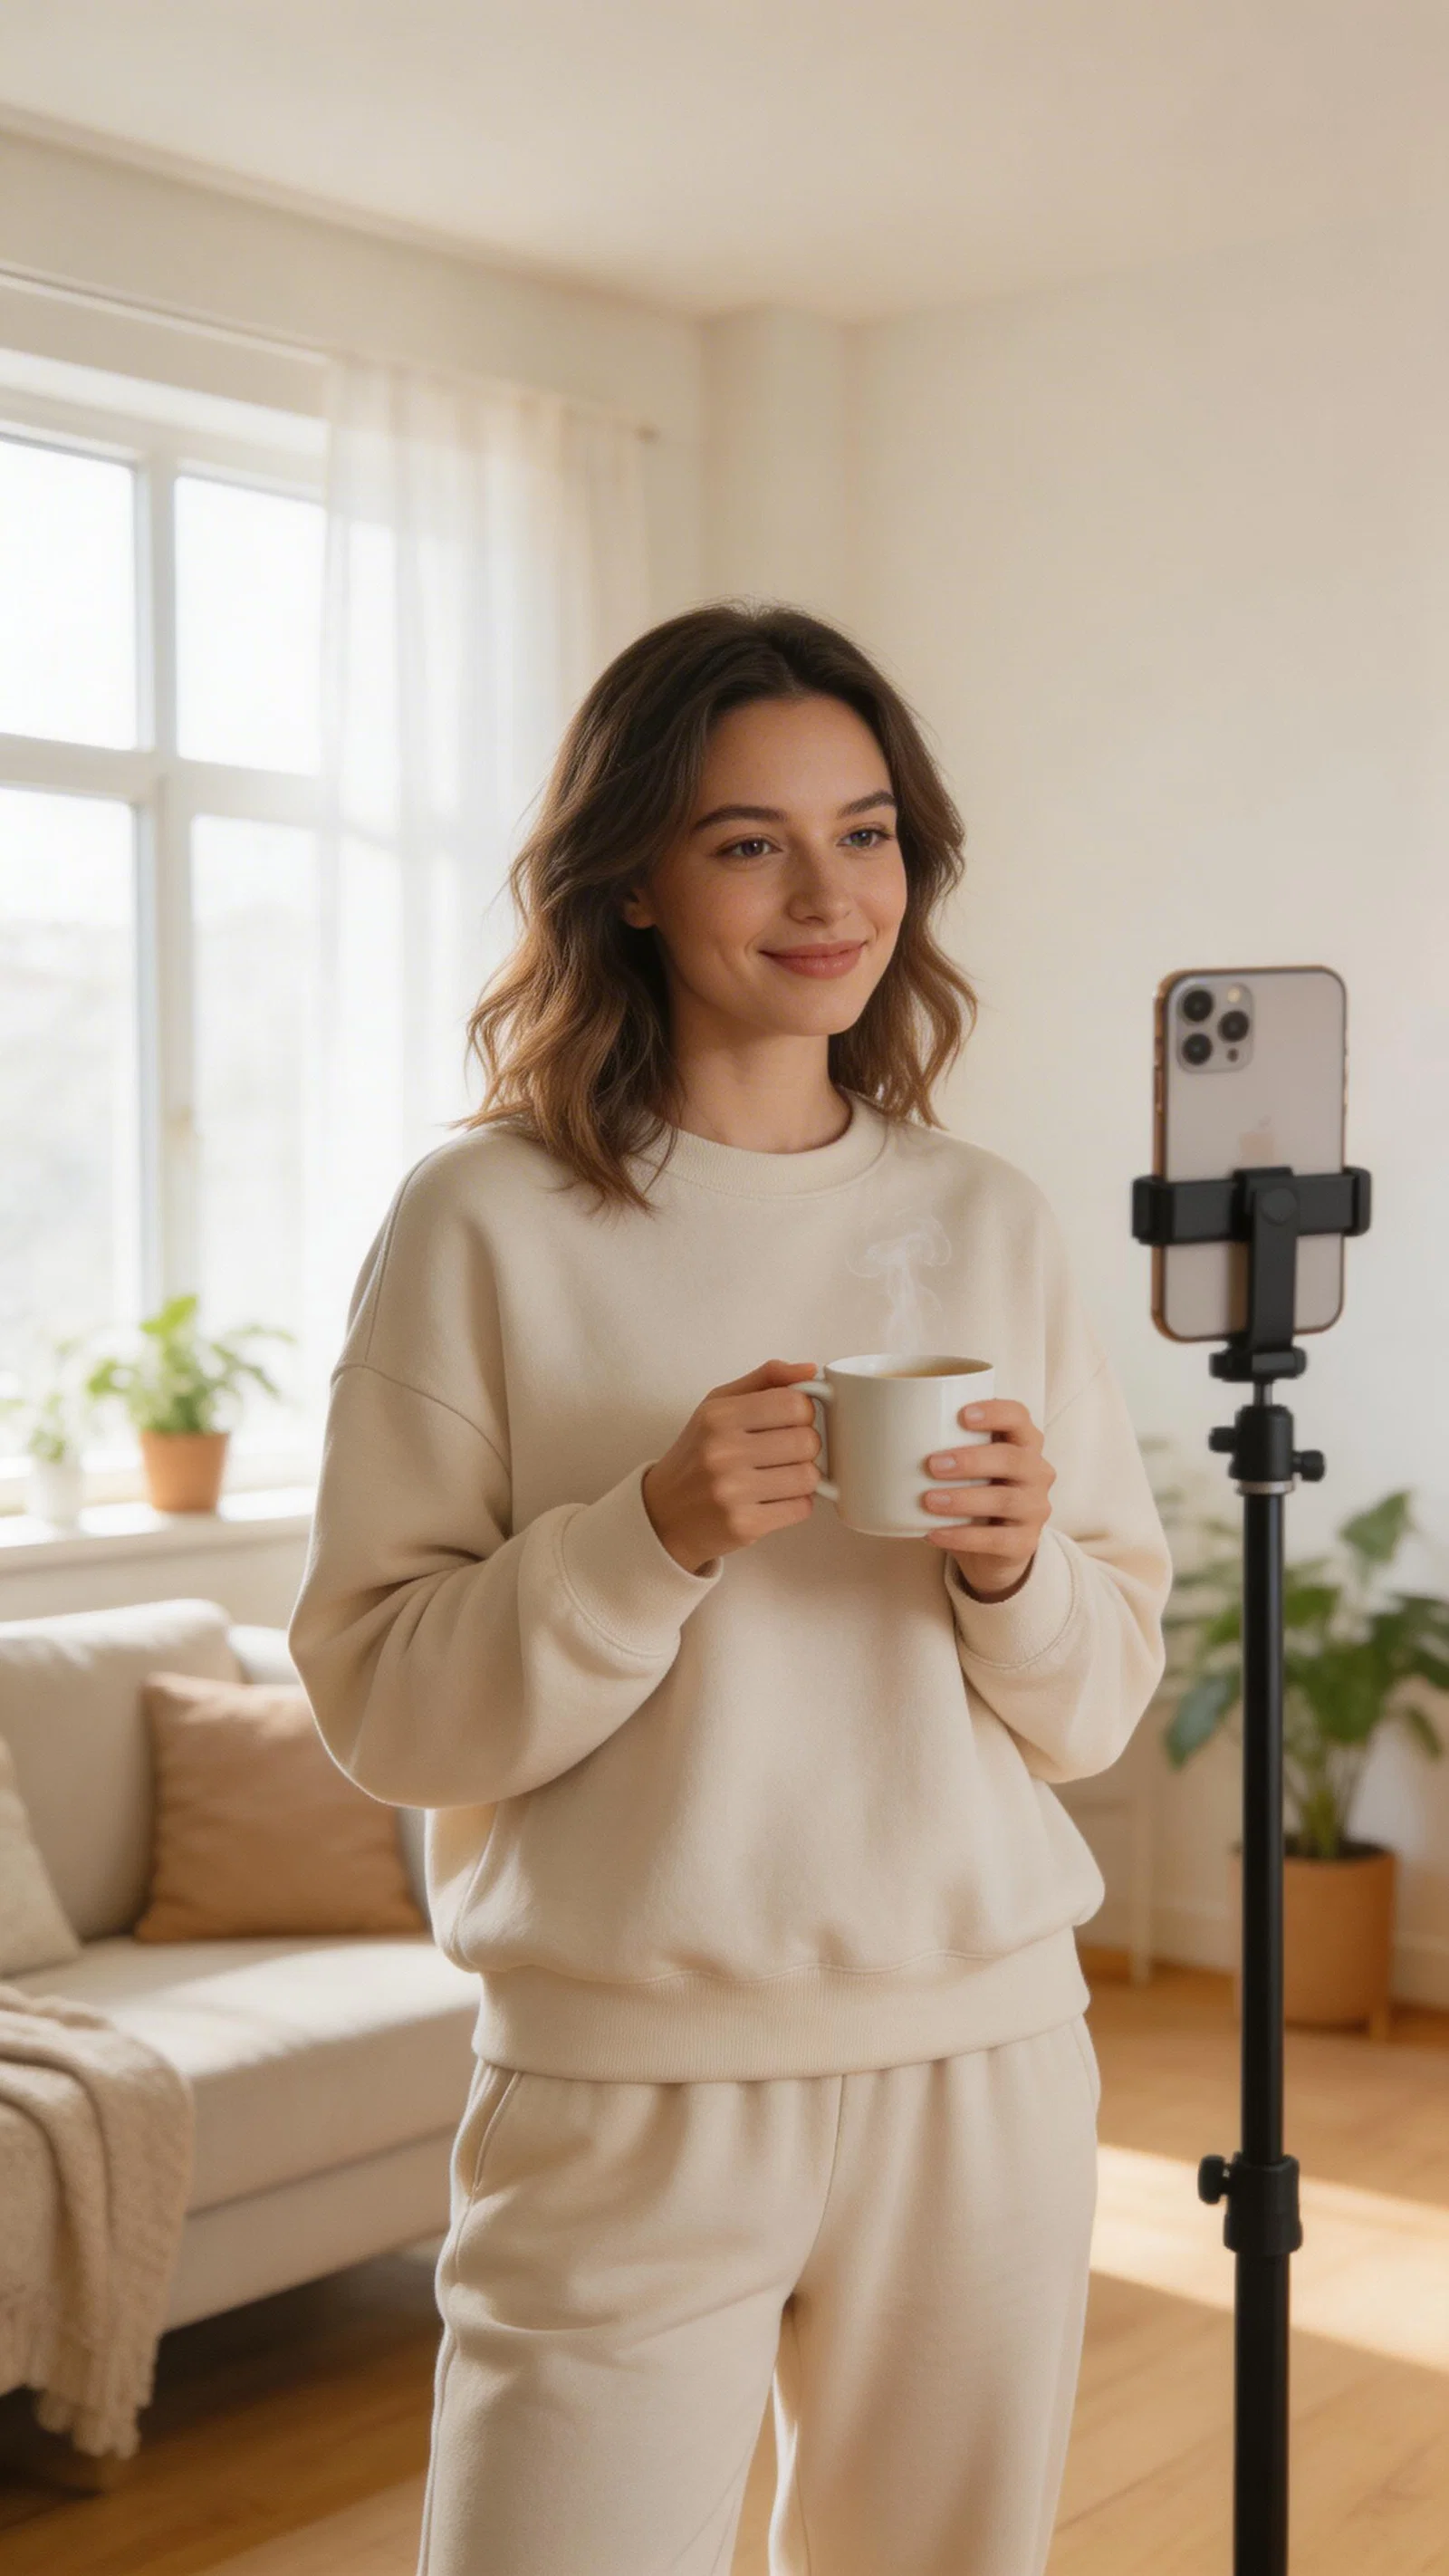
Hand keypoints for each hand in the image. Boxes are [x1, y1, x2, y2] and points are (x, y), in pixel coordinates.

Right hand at [642, 1360, 821, 1574]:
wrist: (663, 1514)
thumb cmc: (698, 1454)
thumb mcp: (718, 1406)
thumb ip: (765, 1380)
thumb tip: (810, 1370)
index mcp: (718, 1416)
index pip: (794, 1404)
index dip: (803, 1413)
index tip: (791, 1421)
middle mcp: (722, 1452)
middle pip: (807, 1441)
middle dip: (805, 1446)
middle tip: (786, 1452)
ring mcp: (732, 1492)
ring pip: (809, 1477)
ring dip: (803, 1477)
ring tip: (781, 1476)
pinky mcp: (744, 1525)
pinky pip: (801, 1508)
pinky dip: (796, 1504)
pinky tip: (774, 1499)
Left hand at [919, 1399, 1054, 1599]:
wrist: (991, 1547)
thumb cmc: (971, 1491)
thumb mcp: (962, 1465)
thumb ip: (938, 1444)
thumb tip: (871, 1425)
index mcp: (1023, 1442)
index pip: (1018, 1416)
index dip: (995, 1412)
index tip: (961, 1415)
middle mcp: (1037, 1471)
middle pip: (1012, 1459)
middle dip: (971, 1460)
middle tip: (932, 1464)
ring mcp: (1035, 1508)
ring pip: (1005, 1500)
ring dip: (964, 1499)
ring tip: (928, 1501)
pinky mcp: (1025, 1542)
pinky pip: (997, 1539)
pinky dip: (962, 1537)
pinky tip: (934, 1534)